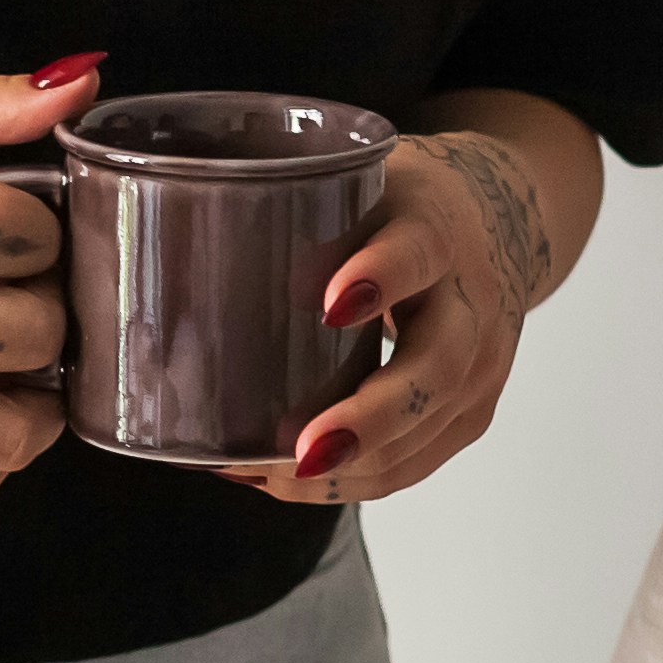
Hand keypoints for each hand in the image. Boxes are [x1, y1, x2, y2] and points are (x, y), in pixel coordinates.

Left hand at [250, 125, 561, 504]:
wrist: (504, 226)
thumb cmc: (406, 206)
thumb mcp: (362, 181)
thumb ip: (292, 205)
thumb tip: (158, 231)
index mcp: (439, 230)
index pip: (419, 252)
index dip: (380, 277)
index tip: (330, 305)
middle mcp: (473, 306)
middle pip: (435, 372)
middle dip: (369, 421)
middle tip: (303, 451)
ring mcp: (480, 370)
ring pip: (423, 436)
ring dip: (347, 469)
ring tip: (263, 476)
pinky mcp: (468, 414)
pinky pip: (412, 464)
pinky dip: (348, 481)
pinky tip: (284, 480)